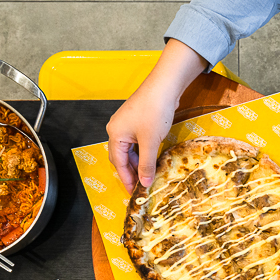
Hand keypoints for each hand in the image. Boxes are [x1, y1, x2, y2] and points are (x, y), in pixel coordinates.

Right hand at [106, 40, 207, 192]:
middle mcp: (117, 130)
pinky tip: (152, 161)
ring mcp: (127, 125)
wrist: (164, 87)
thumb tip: (144, 182)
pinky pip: (137, 143)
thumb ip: (147, 163)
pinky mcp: (138, 122)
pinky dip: (143, 153)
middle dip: (131, 172)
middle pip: (122, 157)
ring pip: (130, 151)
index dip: (126, 179)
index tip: (133, 193)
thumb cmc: (154, 112)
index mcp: (115, 135)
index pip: (118, 163)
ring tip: (148, 177)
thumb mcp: (151, 142)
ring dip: (138, 163)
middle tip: (141, 187)